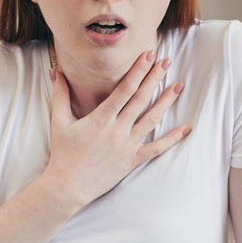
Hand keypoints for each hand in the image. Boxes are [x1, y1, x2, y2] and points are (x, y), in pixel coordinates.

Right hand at [43, 50, 190, 206]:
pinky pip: (156, 149)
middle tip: (166, 61)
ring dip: (167, 101)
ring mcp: (126, 146)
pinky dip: (172, 139)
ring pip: (152, 119)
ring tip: (178, 85)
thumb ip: (60, 94)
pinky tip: (186, 128)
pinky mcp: (132, 160)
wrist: (67, 186)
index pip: (124, 89)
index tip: (148, 55)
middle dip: (154, 78)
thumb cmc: (63, 153)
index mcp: (100, 118)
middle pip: (141, 99)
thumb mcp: (59, 122)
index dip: (137, 71)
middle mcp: (117, 130)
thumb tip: (55, 71)